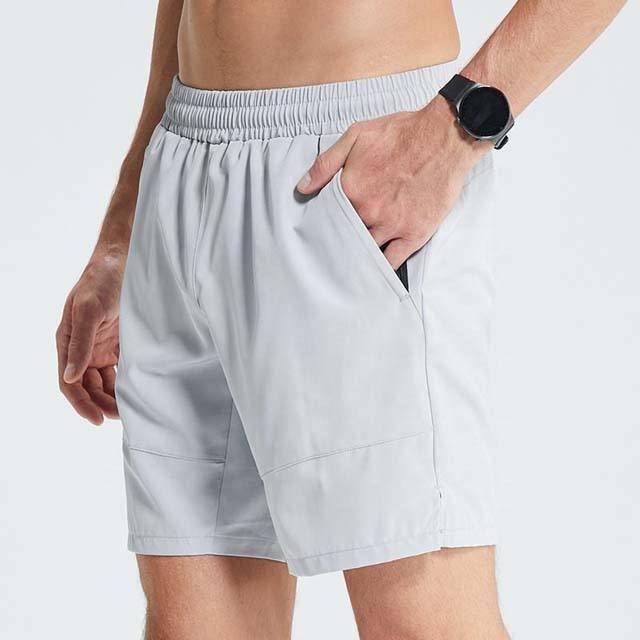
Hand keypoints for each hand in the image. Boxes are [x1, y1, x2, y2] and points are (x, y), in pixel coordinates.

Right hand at [56, 252, 124, 424]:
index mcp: (68, 342)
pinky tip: (139, 391)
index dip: (81, 404)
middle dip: (101, 404)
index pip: (69, 382)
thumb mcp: (90, 310)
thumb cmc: (102, 281)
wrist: (125, 261)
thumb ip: (81, 343)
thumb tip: (70, 377)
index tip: (97, 420)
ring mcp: (101, 347)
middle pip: (88, 387)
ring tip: (131, 408)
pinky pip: (121, 370)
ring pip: (105, 382)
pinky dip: (127, 383)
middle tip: (121, 416)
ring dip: (114, 397)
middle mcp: (83, 348)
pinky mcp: (120, 344)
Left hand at [296, 96, 486, 268]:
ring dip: (356, 257)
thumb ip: (326, 163)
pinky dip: (380, 268)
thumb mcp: (357, 136)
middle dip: (337, 244)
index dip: (322, 225)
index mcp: (351, 189)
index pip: (326, 218)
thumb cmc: (404, 133)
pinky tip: (372, 271)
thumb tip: (303, 187)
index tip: (319, 232)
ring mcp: (391, 225)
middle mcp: (368, 211)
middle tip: (330, 252)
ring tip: (348, 265)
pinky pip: (391, 262)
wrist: (445, 136)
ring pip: (365, 251)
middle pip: (344, 238)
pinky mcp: (413, 234)